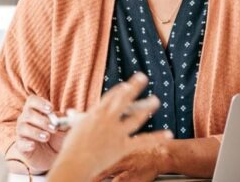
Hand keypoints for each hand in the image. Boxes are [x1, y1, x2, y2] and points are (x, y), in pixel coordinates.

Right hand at [12, 95, 64, 172]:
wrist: (53, 158)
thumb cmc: (58, 139)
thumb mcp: (66, 129)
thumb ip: (70, 120)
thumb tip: (71, 113)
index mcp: (36, 111)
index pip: (32, 101)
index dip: (40, 103)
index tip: (51, 109)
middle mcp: (26, 120)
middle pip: (28, 113)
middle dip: (42, 120)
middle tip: (54, 128)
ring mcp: (22, 133)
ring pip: (22, 127)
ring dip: (35, 132)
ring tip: (47, 137)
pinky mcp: (21, 146)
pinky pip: (20, 143)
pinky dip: (26, 144)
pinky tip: (33, 145)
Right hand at [49, 73, 171, 180]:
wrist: (75, 162)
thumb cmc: (71, 148)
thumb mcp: (75, 129)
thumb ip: (79, 120)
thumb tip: (72, 113)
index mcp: (96, 114)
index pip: (111, 97)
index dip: (120, 90)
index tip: (126, 85)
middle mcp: (109, 120)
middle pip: (124, 100)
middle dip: (134, 87)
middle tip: (143, 77)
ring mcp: (117, 132)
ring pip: (136, 117)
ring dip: (147, 107)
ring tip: (155, 100)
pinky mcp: (123, 146)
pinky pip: (143, 141)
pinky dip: (157, 137)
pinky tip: (168, 134)